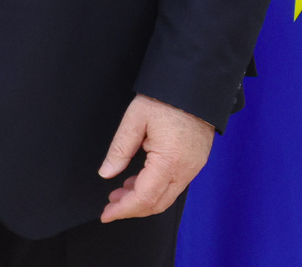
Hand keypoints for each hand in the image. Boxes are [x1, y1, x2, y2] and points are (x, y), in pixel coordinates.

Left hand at [98, 94, 214, 221]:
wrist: (195, 86)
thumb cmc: (164, 99)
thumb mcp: (134, 119)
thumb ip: (119, 149)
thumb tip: (106, 174)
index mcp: (168, 162)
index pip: (144, 198)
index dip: (123, 209)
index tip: (106, 214)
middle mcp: (185, 170)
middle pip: (157, 204)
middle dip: (131, 208)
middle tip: (110, 205)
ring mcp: (193, 168)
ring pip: (166, 197)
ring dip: (142, 199)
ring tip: (119, 193)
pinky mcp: (195, 163)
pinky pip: (174, 185)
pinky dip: (154, 189)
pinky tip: (137, 180)